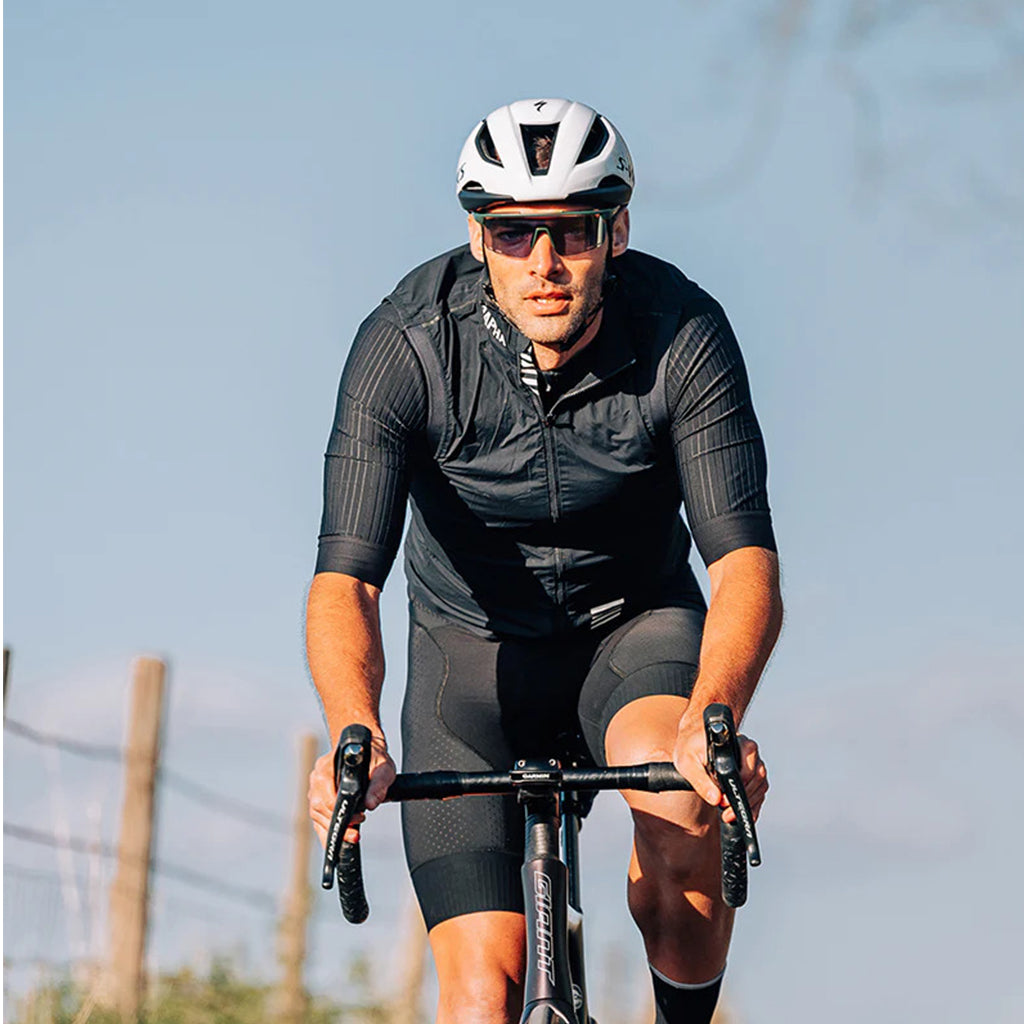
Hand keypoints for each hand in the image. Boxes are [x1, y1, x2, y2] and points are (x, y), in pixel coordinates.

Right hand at [308, 732, 395, 846]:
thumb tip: (371, 804)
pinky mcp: (318, 797)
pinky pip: (318, 818)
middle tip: (355, 832)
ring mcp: (315, 787)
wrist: (367, 750)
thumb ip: (378, 785)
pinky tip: (339, 838)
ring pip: (317, 815)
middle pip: (319, 808)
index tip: (357, 818)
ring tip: (352, 834)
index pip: (326, 794)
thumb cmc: (374, 758)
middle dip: (338, 824)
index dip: (340, 810)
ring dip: (333, 829)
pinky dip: (328, 830)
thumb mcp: (383, 769)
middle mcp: (317, 776)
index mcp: (328, 766)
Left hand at [672, 715, 768, 823]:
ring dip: (747, 804)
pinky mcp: (753, 773)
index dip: (737, 786)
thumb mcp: (687, 762)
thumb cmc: (690, 746)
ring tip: (728, 814)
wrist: (694, 739)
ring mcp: (754, 762)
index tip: (724, 801)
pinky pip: (759, 792)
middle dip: (741, 798)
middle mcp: (749, 750)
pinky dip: (752, 806)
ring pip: (760, 787)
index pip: (746, 767)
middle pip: (756, 779)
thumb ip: (700, 780)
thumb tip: (715, 798)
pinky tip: (739, 814)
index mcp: (737, 743)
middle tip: (724, 810)